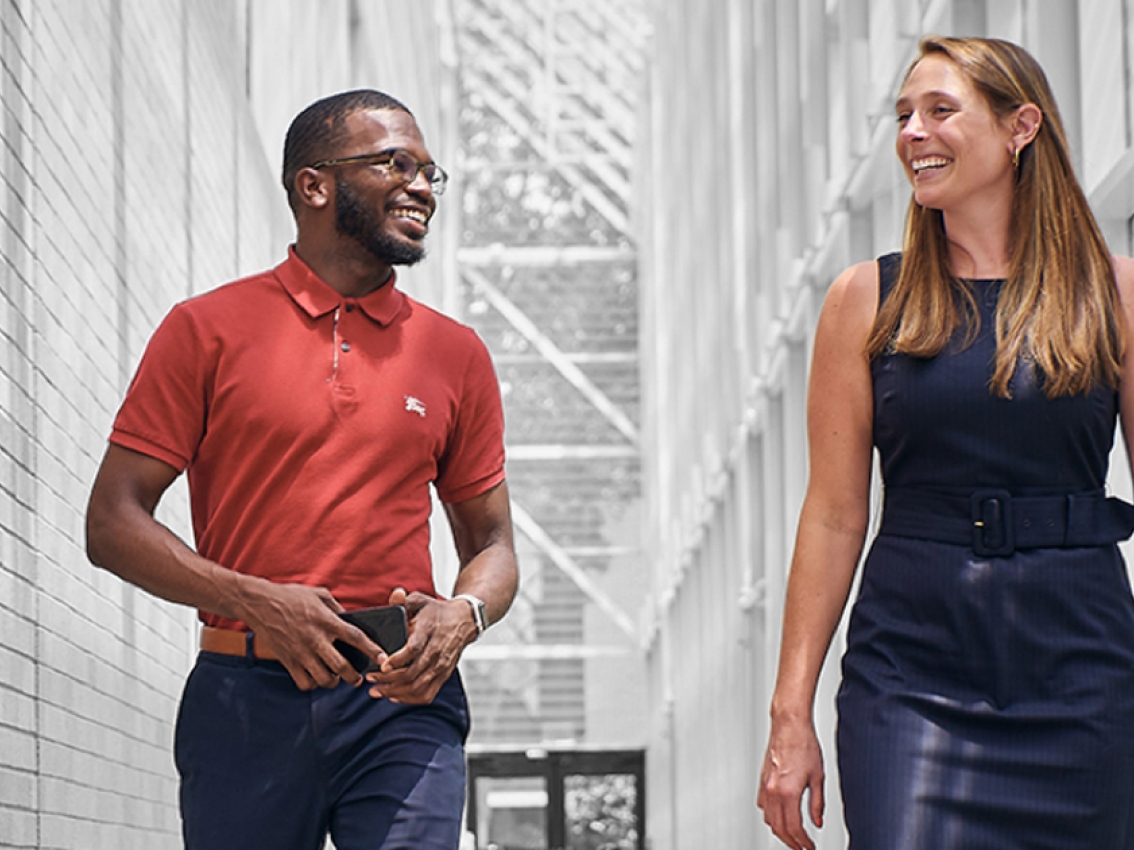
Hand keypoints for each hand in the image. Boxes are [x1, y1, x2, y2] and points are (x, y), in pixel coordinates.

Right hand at [238, 580, 383, 690]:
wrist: (260, 603)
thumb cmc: (291, 596)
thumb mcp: (319, 594)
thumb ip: (337, 608)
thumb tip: (352, 621)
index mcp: (326, 620)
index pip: (355, 637)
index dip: (372, 649)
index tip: (383, 659)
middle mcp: (315, 639)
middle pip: (342, 667)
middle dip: (354, 677)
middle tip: (358, 678)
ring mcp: (300, 652)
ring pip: (323, 679)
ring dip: (334, 682)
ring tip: (336, 678)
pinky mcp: (287, 661)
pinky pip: (304, 683)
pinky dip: (313, 684)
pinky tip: (315, 677)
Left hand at [364, 587, 478, 702]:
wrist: (464, 621)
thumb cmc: (437, 611)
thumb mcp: (421, 600)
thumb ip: (405, 600)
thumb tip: (395, 594)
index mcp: (429, 630)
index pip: (414, 648)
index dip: (398, 659)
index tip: (382, 665)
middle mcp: (437, 650)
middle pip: (413, 672)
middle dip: (388, 680)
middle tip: (370, 679)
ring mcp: (442, 665)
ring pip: (418, 686)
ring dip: (395, 692)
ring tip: (376, 691)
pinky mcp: (444, 675)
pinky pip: (427, 694)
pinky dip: (409, 699)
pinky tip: (394, 697)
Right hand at [757, 718, 824, 849]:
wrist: (789, 725)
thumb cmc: (804, 744)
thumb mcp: (818, 776)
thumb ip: (817, 803)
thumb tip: (817, 820)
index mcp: (789, 791)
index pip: (795, 827)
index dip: (803, 842)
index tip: (810, 846)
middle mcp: (774, 790)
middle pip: (779, 828)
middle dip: (791, 841)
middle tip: (802, 846)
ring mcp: (765, 785)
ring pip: (768, 819)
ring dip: (780, 831)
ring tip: (792, 835)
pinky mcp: (762, 779)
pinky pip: (762, 805)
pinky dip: (770, 816)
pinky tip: (778, 816)